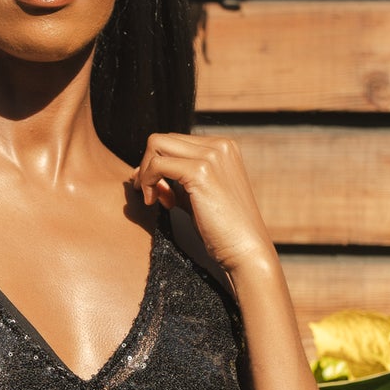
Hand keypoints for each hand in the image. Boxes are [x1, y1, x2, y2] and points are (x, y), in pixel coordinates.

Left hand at [134, 133, 275, 276]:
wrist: (246, 250)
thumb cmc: (223, 229)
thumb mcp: (198, 195)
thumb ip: (176, 181)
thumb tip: (143, 173)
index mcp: (223, 147)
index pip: (174, 142)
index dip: (157, 166)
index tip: (159, 193)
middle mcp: (219, 145)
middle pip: (162, 140)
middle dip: (146, 166)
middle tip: (148, 194)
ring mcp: (211, 156)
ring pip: (156, 145)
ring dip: (145, 173)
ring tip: (152, 199)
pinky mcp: (200, 171)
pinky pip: (157, 165)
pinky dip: (148, 182)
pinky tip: (157, 203)